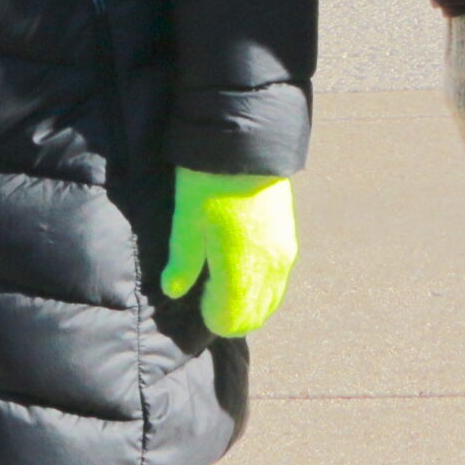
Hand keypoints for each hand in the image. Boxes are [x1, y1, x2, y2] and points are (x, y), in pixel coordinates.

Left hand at [161, 170, 296, 336]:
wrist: (247, 144)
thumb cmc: (209, 181)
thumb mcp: (187, 219)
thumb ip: (182, 261)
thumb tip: (174, 291)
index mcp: (243, 268)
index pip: (232, 320)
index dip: (211, 317)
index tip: (195, 298)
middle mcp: (271, 268)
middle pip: (255, 316)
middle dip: (231, 316)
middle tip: (206, 296)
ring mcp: (285, 255)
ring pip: (270, 302)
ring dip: (248, 304)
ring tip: (222, 283)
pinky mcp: (290, 241)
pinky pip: (279, 283)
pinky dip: (261, 288)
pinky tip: (241, 270)